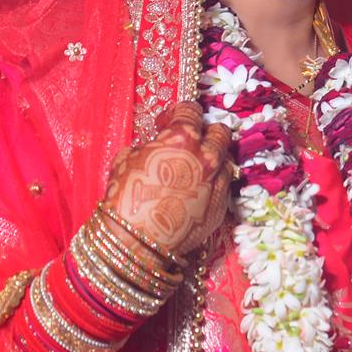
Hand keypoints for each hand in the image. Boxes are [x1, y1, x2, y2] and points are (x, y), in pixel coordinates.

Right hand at [102, 102, 232, 256]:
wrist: (137, 242)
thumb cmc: (126, 198)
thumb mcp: (126, 159)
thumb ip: (149, 146)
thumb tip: (154, 146)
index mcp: (183, 138)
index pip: (191, 110)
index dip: (177, 113)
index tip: (168, 122)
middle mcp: (207, 156)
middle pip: (219, 131)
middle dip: (205, 132)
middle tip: (189, 143)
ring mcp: (218, 181)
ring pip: (225, 159)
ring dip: (211, 159)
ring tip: (193, 169)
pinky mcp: (222, 206)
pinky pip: (223, 185)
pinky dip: (212, 183)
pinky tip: (195, 191)